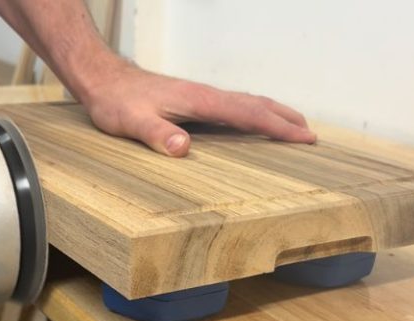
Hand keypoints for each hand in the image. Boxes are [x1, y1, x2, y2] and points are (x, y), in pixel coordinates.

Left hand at [80, 60, 315, 156]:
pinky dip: (253, 113)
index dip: (278, 127)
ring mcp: (201, 96)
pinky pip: (233, 106)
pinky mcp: (193, 100)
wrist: (103, 79)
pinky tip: (250, 123)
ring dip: (272, 113)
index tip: (304, 136)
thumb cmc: (117, 102)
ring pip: (246, 102)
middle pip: (255, 104)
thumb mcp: (133, 122)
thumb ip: (158, 134)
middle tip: (311, 134)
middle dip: (285, 118)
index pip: (248, 114)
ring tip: (292, 126)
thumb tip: (184, 148)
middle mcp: (206, 95)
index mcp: (200, 100)